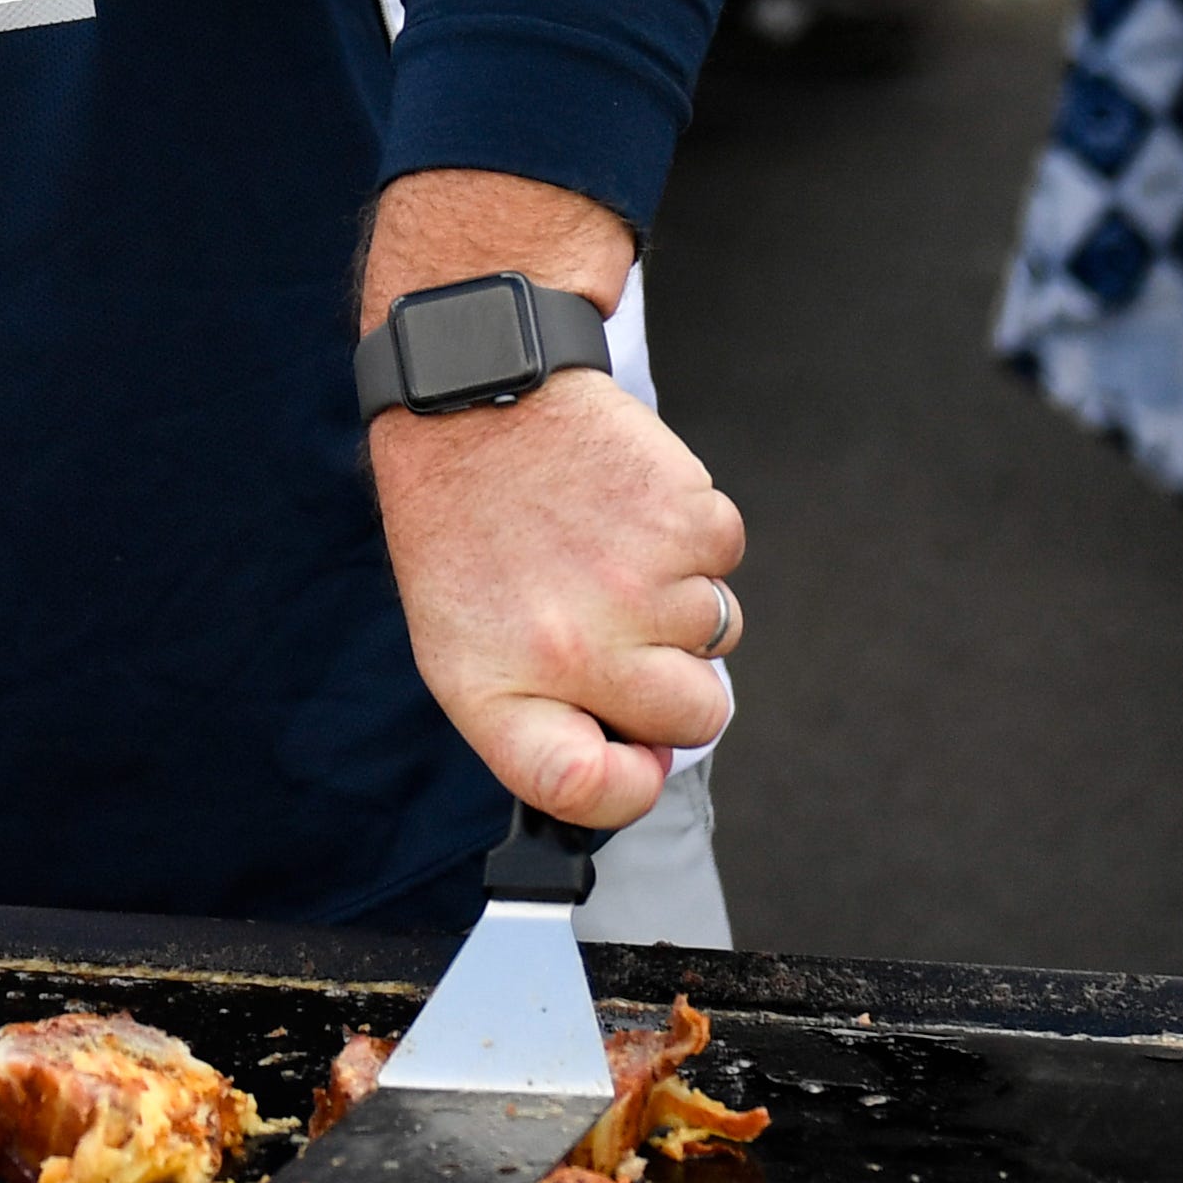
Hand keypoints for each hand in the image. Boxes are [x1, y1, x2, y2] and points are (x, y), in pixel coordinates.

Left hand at [358, 166, 743, 830]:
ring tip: (601, 543)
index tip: (636, 760)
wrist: (471, 393)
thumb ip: (540, 717)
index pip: (580, 788)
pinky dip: (690, 536)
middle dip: (676, 681)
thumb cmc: (463, 523)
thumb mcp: (457, 637)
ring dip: (678, 599)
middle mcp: (572, 649)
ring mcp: (637, 586)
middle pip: (697, 718)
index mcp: (496, 685)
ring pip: (719, 634)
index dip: (627, 789)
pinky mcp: (686, 520)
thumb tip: (645, 763)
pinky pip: (724, 559)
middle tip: (619, 619)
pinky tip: (622, 503)